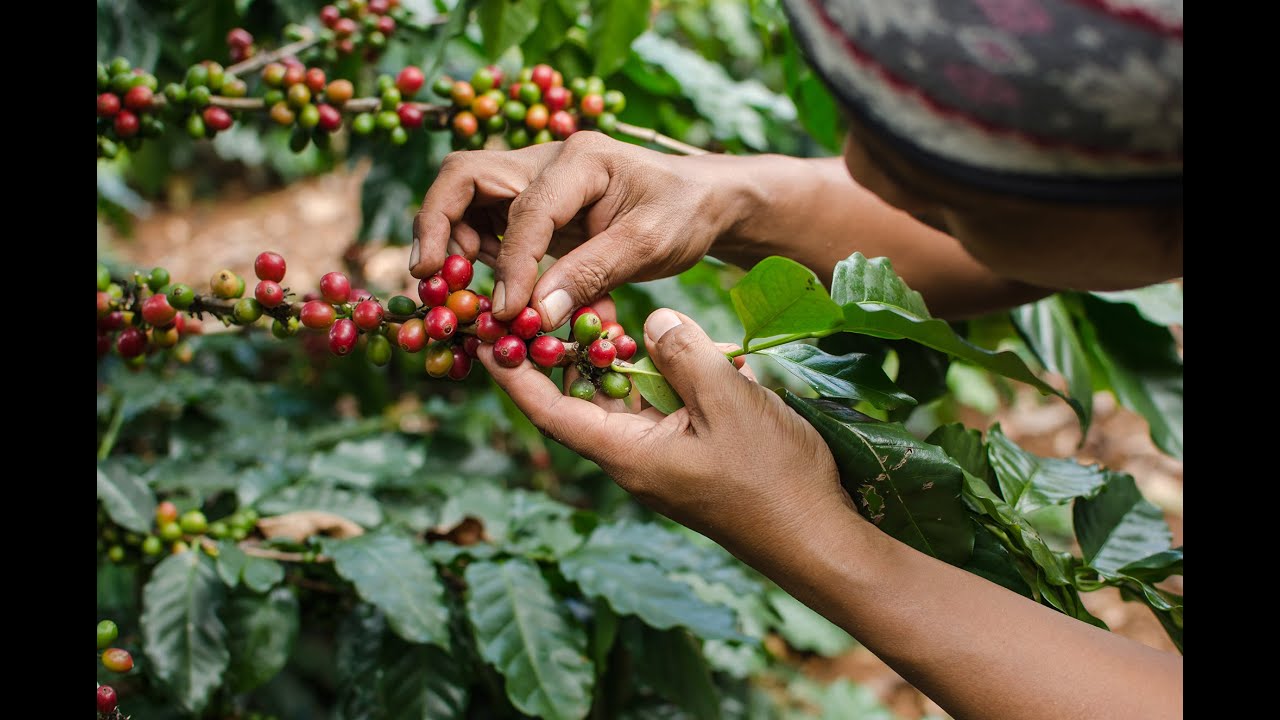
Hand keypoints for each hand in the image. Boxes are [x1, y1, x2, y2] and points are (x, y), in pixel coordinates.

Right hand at [409, 133, 746, 330]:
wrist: (703, 201)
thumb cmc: (683, 214)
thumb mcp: (648, 246)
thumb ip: (591, 275)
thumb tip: (535, 315)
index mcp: (580, 160)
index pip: (525, 209)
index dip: (511, 264)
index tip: (507, 312)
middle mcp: (546, 161)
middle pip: (464, 177)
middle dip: (437, 225)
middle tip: (428, 279)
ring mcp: (535, 181)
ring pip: (466, 199)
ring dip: (452, 242)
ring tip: (458, 291)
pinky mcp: (534, 206)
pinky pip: (488, 224)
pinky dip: (479, 256)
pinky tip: (496, 291)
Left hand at [476, 306, 852, 555]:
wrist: (819, 536)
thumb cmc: (772, 478)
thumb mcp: (727, 403)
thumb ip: (683, 354)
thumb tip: (652, 320)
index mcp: (627, 454)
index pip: (550, 411)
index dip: (514, 374)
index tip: (484, 336)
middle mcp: (635, 458)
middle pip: (583, 399)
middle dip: (567, 352)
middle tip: (553, 301)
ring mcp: (664, 459)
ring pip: (626, 400)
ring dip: (621, 360)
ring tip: (609, 312)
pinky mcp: (692, 455)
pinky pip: (663, 408)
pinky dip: (664, 376)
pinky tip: (682, 347)